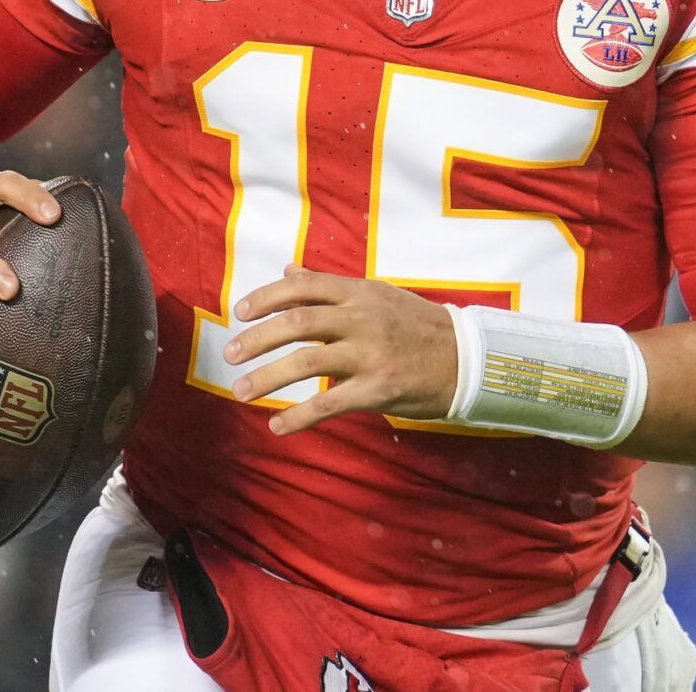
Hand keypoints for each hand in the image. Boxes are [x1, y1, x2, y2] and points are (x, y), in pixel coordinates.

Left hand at [224, 264, 458, 435]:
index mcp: (360, 292)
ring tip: (240, 391)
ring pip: (307, 362)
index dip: (267, 297)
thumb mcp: (376, 295)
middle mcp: (362, 318)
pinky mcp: (378, 389)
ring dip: (268, 377)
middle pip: (299, 322)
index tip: (239, 312)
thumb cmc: (417, 325)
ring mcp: (370, 354)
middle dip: (258, 338)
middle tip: (230, 354)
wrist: (466, 359)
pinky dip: (299, 417)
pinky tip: (277, 427)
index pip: (304, 286)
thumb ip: (330, 286)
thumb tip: (289, 269)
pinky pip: (329, 404)